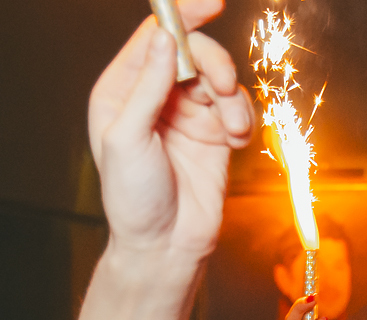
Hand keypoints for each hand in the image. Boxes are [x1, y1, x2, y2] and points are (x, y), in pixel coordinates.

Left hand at [88, 1, 254, 266]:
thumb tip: (165, 37)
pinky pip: (239, 108)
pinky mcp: (214, 135)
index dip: (183, 16)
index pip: (156, 35)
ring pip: (221, 79)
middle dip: (215, 65)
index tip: (211, 5)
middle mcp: (155, 96)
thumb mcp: (128, 138)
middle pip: (195, 51)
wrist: (163, 248)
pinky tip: (237, 142)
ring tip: (233, 130)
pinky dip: (244, 121)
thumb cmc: (133, 200)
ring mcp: (187, 114)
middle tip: (223, 87)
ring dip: (234, 99)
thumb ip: (147, 85)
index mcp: (122, 90)